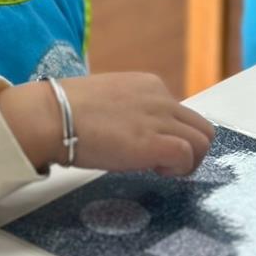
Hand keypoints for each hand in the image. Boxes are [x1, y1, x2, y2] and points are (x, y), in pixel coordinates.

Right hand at [0, 73, 214, 176]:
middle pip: (201, 126)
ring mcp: (160, 119)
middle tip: (164, 163)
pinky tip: (155, 171)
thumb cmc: (66, 111)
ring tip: (159, 169)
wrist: (52, 116)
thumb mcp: (108, 99)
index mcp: (149, 85)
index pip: (181, 112)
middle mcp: (161, 98)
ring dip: (188, 161)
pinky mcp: (154, 143)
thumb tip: (132, 131)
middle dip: (190, 149)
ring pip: (203, 141)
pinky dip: (178, 169)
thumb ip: (129, 110)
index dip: (172, 134)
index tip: (152, 146)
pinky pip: (187, 156)